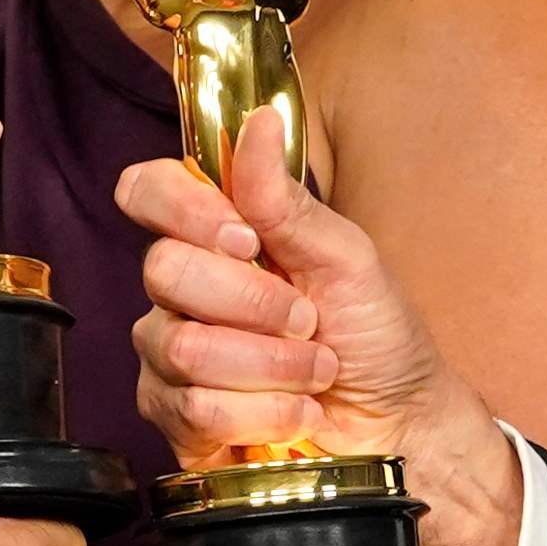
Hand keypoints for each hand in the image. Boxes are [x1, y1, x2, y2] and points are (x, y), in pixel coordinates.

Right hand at [116, 115, 525, 545]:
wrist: (400, 424)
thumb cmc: (377, 335)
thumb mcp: (346, 257)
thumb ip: (287, 200)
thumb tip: (259, 121)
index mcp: (217, 236)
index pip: (147, 191)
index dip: (185, 210)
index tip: (246, 240)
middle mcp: (182, 292)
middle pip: (164, 272)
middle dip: (255, 304)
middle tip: (308, 322)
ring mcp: (171, 357)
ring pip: (183, 349)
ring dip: (272, 366)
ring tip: (315, 373)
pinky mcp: (178, 420)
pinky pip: (194, 409)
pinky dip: (263, 414)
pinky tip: (296, 415)